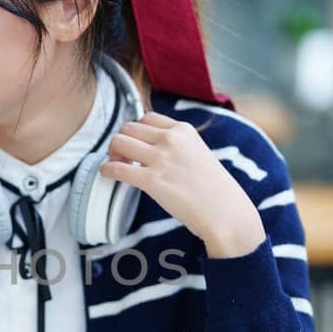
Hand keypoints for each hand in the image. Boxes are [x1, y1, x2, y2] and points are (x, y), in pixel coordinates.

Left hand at [100, 112, 266, 257]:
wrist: (226, 213)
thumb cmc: (215, 190)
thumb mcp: (199, 154)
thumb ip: (178, 147)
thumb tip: (154, 150)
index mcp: (183, 130)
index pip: (147, 118)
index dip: (137, 131)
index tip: (136, 145)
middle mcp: (171, 139)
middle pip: (128, 128)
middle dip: (121, 141)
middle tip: (123, 157)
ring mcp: (161, 159)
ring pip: (119, 142)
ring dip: (112, 153)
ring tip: (117, 166)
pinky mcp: (152, 181)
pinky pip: (117, 169)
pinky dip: (106, 170)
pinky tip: (107, 175)